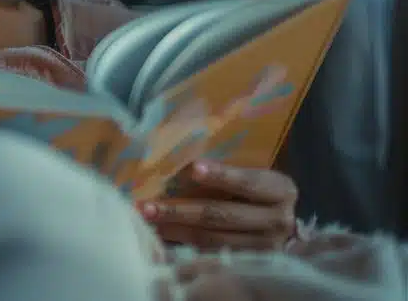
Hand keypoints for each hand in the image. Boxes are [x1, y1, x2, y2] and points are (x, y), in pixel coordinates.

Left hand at [139, 160, 297, 250]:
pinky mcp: (251, 263)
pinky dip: (185, 244)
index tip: (194, 168)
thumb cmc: (256, 190)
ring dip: (176, 229)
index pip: (248, 182)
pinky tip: (163, 235)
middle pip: (224, 215)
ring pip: (214, 239)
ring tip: (148, 221)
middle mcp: (278, 220)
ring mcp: (266, 247)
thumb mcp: (251, 174)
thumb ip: (225, 170)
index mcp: (280, 190)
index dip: (222, 176)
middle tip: (148, 206)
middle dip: (182, 210)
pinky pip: (213, 254)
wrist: (279, 223)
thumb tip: (177, 163)